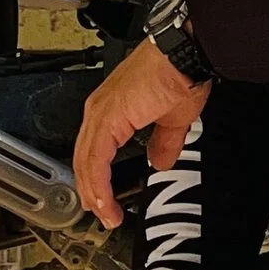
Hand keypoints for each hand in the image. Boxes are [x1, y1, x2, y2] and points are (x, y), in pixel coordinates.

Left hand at [72, 36, 210, 231]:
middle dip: (92, 192)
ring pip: (86, 163)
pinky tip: (104, 201)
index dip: (98, 180)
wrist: (184, 54)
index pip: (95, 152)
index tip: (107, 202)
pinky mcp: (108, 118)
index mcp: (112, 109)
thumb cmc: (179, 73)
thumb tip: (160, 161)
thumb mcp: (172, 118)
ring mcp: (101, 113)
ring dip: (94, 193)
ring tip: (105, 215)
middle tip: (103, 215)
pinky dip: (99, 184)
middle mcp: (100, 110)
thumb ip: (163, 143)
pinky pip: (96, 159)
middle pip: (84, 160)